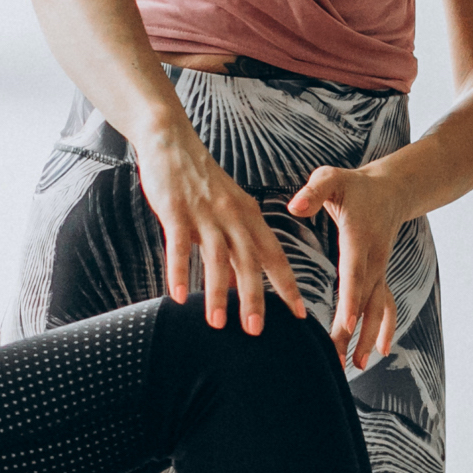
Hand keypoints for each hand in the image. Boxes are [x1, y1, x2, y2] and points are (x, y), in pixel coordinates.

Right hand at [134, 118, 305, 334]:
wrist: (171, 142)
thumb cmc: (200, 184)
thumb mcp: (224, 215)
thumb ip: (231, 251)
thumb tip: (236, 288)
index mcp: (249, 217)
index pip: (275, 256)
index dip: (288, 285)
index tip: (301, 314)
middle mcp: (233, 216)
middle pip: (249, 262)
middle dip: (255, 298)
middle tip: (256, 330)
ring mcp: (205, 213)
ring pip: (216, 257)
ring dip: (217, 292)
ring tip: (217, 323)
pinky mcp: (176, 210)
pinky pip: (178, 245)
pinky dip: (179, 271)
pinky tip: (179, 296)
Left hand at [287, 164, 403, 367]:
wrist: (390, 191)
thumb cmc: (353, 186)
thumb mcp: (331, 179)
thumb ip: (314, 191)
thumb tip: (295, 207)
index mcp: (358, 239)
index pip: (355, 274)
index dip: (351, 300)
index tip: (345, 325)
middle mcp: (374, 260)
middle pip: (366, 301)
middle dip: (354, 332)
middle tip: (339, 359)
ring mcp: (380, 271)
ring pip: (377, 309)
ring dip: (368, 338)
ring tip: (356, 366)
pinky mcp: (380, 278)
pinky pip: (385, 307)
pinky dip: (384, 329)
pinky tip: (379, 353)